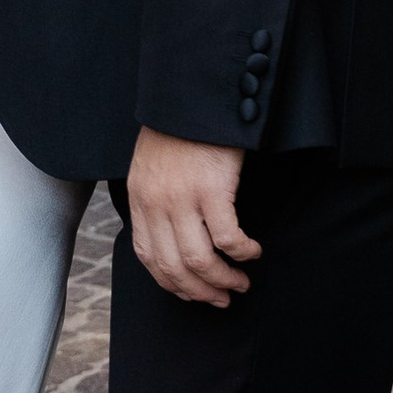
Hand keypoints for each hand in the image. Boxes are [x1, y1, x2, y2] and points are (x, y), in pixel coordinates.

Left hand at [127, 130, 261, 307]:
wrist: (193, 95)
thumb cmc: (180, 128)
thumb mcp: (153, 166)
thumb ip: (156, 198)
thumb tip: (172, 232)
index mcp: (139, 200)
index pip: (149, 257)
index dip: (172, 283)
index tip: (192, 292)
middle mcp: (156, 204)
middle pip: (174, 266)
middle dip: (200, 290)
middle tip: (222, 298)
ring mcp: (182, 198)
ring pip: (199, 259)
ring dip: (223, 278)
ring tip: (241, 282)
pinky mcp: (211, 189)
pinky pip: (227, 237)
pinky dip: (241, 252)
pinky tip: (252, 252)